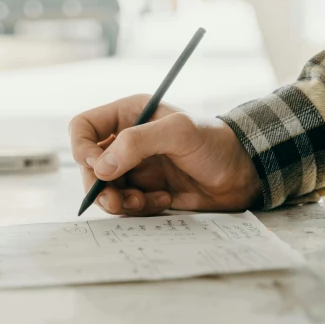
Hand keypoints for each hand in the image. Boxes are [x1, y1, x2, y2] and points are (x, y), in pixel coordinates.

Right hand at [70, 94, 261, 215]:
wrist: (242, 173)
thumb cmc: (214, 143)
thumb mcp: (178, 133)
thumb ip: (137, 143)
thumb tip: (101, 168)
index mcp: (128, 116)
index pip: (83, 128)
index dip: (82, 149)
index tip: (99, 168)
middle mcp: (126, 141)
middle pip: (89, 166)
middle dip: (99, 186)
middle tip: (116, 202)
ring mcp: (135, 168)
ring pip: (105, 189)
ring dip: (119, 201)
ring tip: (145, 202)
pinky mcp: (145, 191)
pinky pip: (126, 205)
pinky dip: (140, 208)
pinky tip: (164, 200)